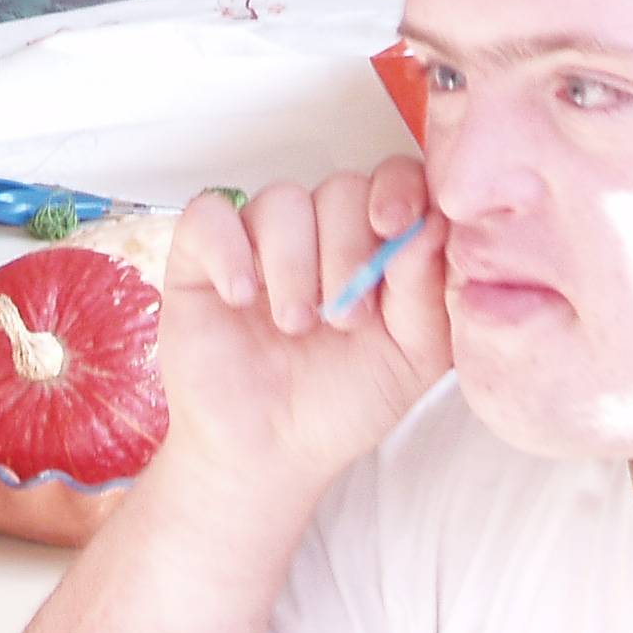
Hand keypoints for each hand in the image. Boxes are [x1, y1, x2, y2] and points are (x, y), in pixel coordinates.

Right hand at [157, 164, 450, 491]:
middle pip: (341, 188)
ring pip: (282, 200)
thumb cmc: (343, 402)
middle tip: (344, 320)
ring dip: (294, 264)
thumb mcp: (410, 358)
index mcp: (377, 245)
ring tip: (295, 324)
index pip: (395, 179)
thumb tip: (431, 225)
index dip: (398, 189)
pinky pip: (209, 216)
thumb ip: (428, 293)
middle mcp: (320, 232)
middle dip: (348, 250)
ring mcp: (260, 240)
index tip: (393, 225)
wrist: (269, 453)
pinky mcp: (201, 255)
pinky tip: (240, 298)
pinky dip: (228, 251)